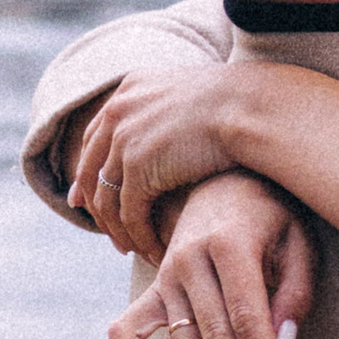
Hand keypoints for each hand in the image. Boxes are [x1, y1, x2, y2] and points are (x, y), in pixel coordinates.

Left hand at [70, 64, 282, 260]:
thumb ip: (169, 113)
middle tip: (108, 231)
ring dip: (117, 229)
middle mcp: (119, 111)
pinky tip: (152, 250)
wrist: (252, 107)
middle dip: (95, 205)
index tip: (87, 198)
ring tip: (132, 249)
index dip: (89, 170)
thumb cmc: (240, 104)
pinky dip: (139, 236)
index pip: (95, 137)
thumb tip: (166, 133)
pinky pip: (130, 213)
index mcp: (129, 89)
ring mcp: (124, 139)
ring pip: (107, 198)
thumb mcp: (193, 97)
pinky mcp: (139, 168)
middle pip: (91, 169)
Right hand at [111, 171, 318, 338]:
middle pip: (212, 338)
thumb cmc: (273, 217)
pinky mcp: (151, 289)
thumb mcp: (298, 239)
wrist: (226, 182)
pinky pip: (124, 331)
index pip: (247, 317)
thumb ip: (296, 289)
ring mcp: (165, 276)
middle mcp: (190, 260)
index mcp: (229, 244)